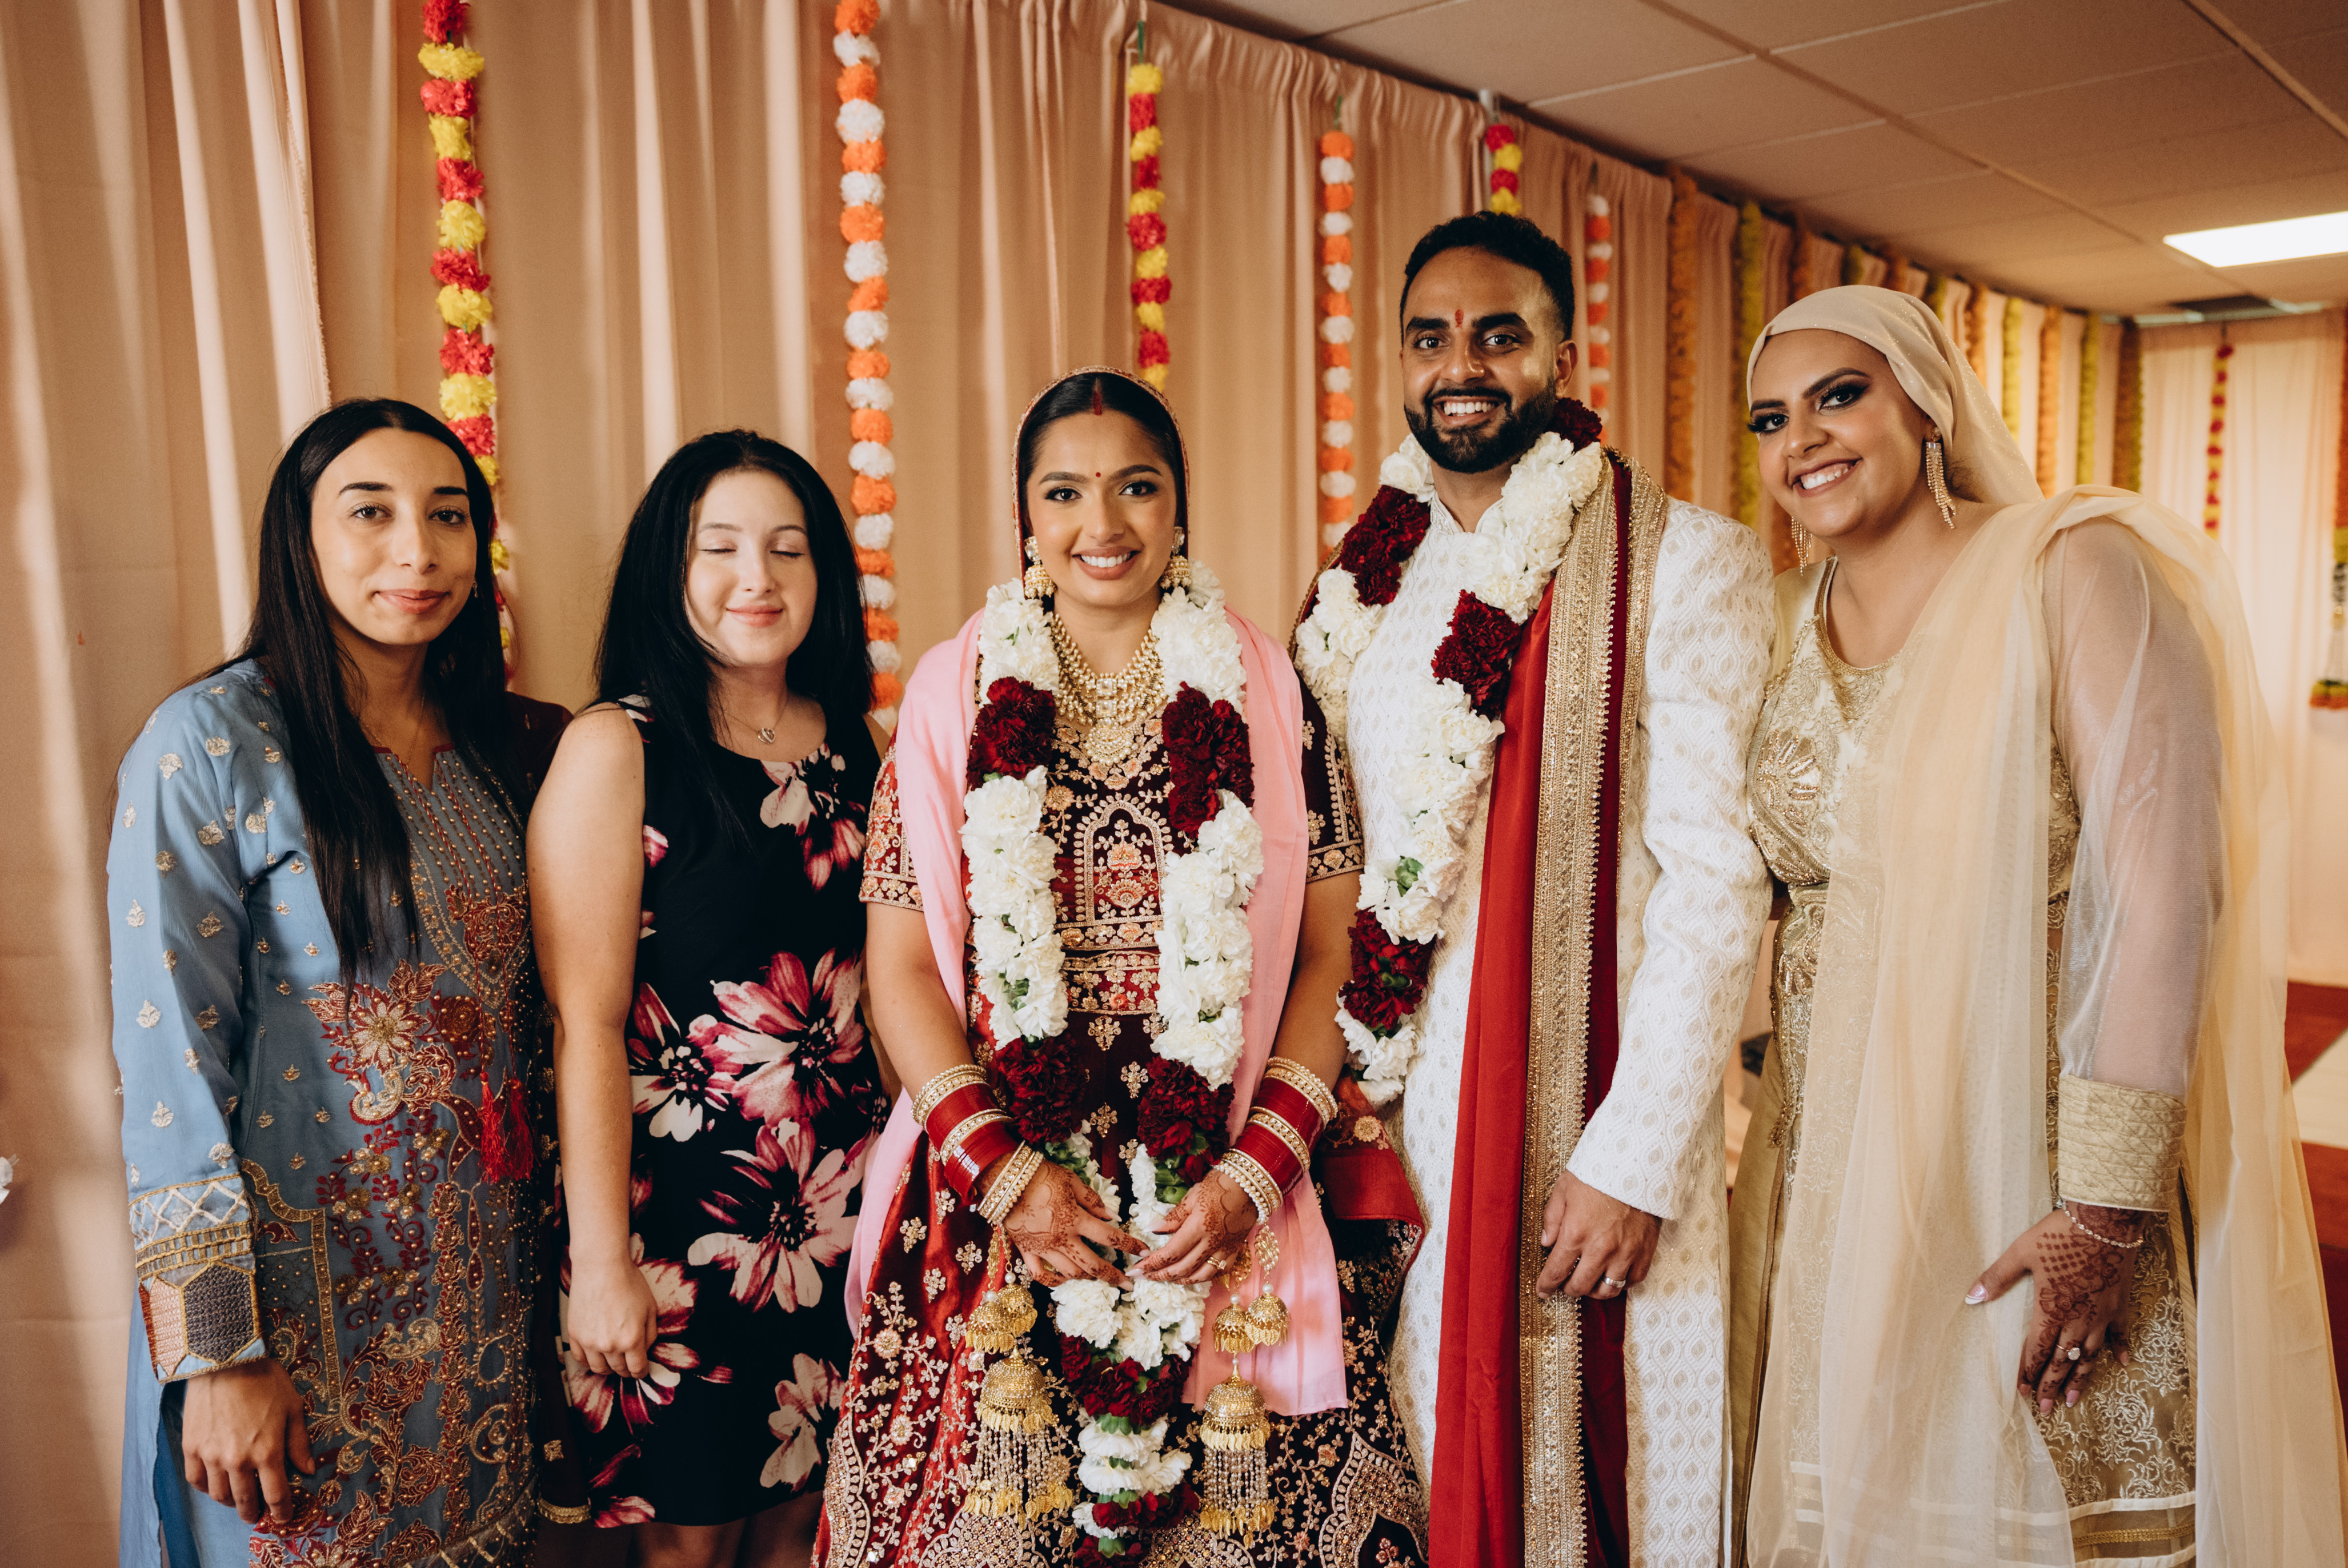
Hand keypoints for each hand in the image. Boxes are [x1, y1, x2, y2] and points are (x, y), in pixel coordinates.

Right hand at [179, 1358, 315, 1524]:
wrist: (226, 1361)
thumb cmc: (265, 1381)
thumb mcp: (292, 1409)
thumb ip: (299, 1443)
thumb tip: (307, 1470)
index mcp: (267, 1452)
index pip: (275, 1495)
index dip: (281, 1511)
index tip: (284, 1517)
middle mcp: (237, 1460)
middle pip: (244, 1500)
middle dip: (253, 1512)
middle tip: (257, 1515)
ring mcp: (211, 1456)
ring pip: (219, 1494)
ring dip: (230, 1502)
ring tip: (237, 1501)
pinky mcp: (191, 1447)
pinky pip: (196, 1480)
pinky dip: (206, 1488)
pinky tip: (214, 1485)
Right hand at [567, 1254, 659, 1379]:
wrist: (600, 1267)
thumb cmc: (628, 1282)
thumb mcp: (650, 1307)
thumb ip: (650, 1333)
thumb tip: (645, 1350)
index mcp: (632, 1339)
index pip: (637, 1368)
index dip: (641, 1372)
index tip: (641, 1370)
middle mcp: (610, 1345)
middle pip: (618, 1370)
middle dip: (626, 1370)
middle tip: (629, 1365)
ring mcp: (590, 1342)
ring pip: (599, 1368)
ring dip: (607, 1368)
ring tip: (612, 1361)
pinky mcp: (574, 1335)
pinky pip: (580, 1358)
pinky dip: (589, 1360)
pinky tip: (595, 1355)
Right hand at [998, 1158, 1146, 1287]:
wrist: (1005, 1180)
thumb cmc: (1041, 1175)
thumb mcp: (1071, 1181)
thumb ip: (1093, 1201)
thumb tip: (1112, 1216)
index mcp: (1076, 1220)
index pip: (1110, 1237)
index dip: (1130, 1246)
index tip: (1144, 1252)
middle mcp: (1062, 1239)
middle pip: (1093, 1264)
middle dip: (1114, 1276)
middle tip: (1128, 1285)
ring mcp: (1043, 1248)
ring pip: (1070, 1272)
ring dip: (1087, 1276)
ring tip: (1097, 1276)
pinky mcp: (1027, 1251)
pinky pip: (1041, 1274)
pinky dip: (1054, 1281)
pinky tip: (1063, 1280)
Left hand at [1135, 1170, 1255, 1283]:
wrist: (1251, 1184)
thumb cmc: (1219, 1184)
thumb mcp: (1192, 1196)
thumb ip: (1173, 1217)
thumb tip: (1152, 1229)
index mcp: (1198, 1227)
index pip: (1171, 1253)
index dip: (1152, 1264)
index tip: (1136, 1269)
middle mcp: (1212, 1243)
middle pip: (1183, 1269)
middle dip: (1160, 1275)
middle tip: (1144, 1276)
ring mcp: (1225, 1249)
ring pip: (1200, 1275)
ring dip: (1180, 1280)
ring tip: (1165, 1278)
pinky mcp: (1235, 1250)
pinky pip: (1219, 1271)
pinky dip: (1203, 1277)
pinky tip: (1192, 1276)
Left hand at [1535, 1167, 1659, 1299]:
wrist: (1637, 1163)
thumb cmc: (1598, 1173)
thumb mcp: (1564, 1189)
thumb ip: (1552, 1218)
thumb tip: (1546, 1243)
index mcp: (1576, 1233)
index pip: (1556, 1272)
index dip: (1546, 1286)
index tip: (1543, 1291)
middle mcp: (1601, 1248)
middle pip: (1581, 1287)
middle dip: (1568, 1290)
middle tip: (1565, 1285)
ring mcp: (1626, 1251)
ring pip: (1609, 1290)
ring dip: (1595, 1291)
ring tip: (1589, 1282)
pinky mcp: (1645, 1250)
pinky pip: (1634, 1280)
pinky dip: (1623, 1283)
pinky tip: (1613, 1274)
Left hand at [1969, 1202, 2142, 1413]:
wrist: (2105, 1221)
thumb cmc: (2059, 1235)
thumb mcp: (2021, 1253)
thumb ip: (1996, 1278)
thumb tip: (1971, 1297)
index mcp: (2051, 1310)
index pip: (2036, 1350)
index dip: (2028, 1372)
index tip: (2023, 1393)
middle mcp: (2078, 1320)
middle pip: (2063, 1361)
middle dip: (2052, 1386)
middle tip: (2046, 1409)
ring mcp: (2101, 1315)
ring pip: (2090, 1356)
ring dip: (2081, 1379)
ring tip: (2074, 1400)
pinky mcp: (2119, 1305)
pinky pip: (2120, 1334)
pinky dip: (2119, 1350)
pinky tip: (2123, 1364)